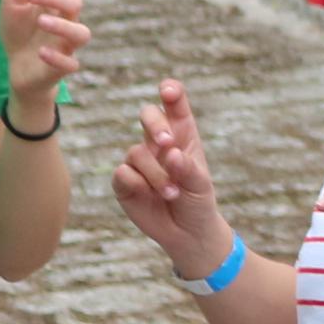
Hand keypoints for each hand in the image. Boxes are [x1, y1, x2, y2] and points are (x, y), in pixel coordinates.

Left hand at [0, 0, 89, 103]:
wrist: (18, 66)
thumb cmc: (18, 30)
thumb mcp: (14, 1)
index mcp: (55, 0)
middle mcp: (65, 20)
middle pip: (74, 2)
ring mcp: (66, 44)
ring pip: (81, 33)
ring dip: (63, 26)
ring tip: (40, 22)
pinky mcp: (63, 66)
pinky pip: (70, 64)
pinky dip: (58, 57)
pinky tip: (40, 52)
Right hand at [111, 79, 233, 268]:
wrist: (187, 233)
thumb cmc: (197, 201)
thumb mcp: (201, 184)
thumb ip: (188, 167)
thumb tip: (171, 153)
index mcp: (182, 137)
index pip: (175, 108)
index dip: (171, 94)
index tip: (169, 90)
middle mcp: (158, 144)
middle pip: (148, 116)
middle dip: (156, 124)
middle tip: (169, 143)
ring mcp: (139, 161)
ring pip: (137, 152)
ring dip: (157, 173)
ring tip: (173, 193)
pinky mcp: (124, 180)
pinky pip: (123, 173)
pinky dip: (138, 184)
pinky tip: (151, 195)